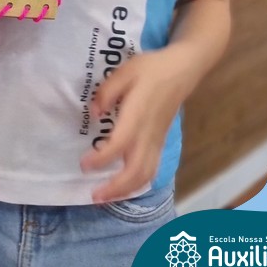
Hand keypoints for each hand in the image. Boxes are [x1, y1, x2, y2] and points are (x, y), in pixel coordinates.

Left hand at [80, 48, 197, 203]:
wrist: (182, 70)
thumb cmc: (151, 69)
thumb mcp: (124, 71)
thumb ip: (106, 92)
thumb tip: (94, 114)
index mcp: (137, 115)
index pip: (119, 145)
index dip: (101, 159)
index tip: (84, 165)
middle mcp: (148, 133)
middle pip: (135, 171)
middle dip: (115, 188)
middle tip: (94, 197)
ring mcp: (157, 140)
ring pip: (146, 174)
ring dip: (126, 190)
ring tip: (106, 197)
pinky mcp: (161, 141)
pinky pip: (152, 169)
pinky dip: (138, 183)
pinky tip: (125, 187)